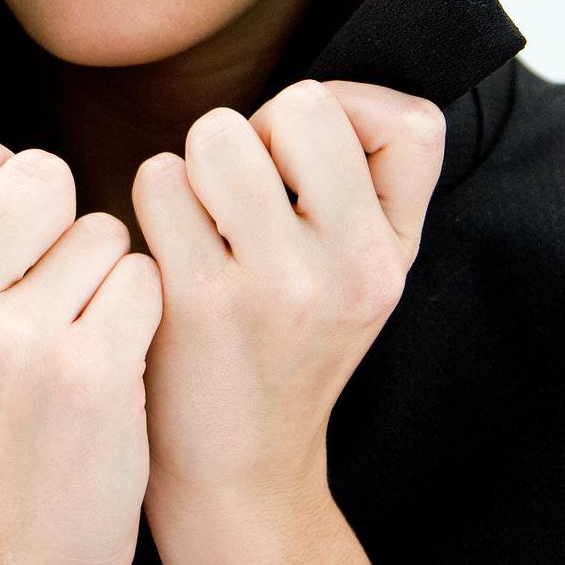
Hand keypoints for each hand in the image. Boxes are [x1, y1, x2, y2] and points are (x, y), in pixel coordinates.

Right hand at [0, 126, 163, 564]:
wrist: (8, 558)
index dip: (5, 183)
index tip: (5, 244)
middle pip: (39, 173)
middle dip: (62, 216)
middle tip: (50, 285)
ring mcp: (14, 343)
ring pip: (100, 229)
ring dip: (103, 273)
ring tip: (73, 337)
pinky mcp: (88, 373)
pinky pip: (141, 277)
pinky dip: (140, 311)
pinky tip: (110, 362)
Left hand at [130, 79, 445, 512]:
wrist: (239, 469)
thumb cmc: (289, 342)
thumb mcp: (364, 274)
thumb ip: (368, 181)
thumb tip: (321, 95)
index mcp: (392, 255)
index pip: (409, 120)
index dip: (345, 113)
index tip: (308, 163)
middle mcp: (349, 269)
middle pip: (304, 105)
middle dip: (258, 129)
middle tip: (244, 190)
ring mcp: (275, 286)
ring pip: (218, 133)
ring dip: (196, 163)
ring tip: (205, 219)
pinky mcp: (197, 300)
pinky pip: (159, 178)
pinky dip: (155, 198)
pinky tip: (169, 248)